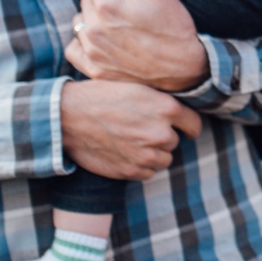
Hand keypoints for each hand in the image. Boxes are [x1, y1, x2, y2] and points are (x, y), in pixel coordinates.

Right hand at [60, 79, 201, 180]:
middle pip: (174, 142)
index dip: (188, 126)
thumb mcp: (136, 87)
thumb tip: (177, 110)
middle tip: (141, 129)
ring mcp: (146, 155)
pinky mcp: (131, 171)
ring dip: (153, 153)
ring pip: (163, 159)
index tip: (184, 128)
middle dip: (163, 137)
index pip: (194, 124)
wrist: (68, 117)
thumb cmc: (99, 96)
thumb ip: (160, 101)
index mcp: (166, 108)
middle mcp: (161, 133)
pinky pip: (148, 173)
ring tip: (131, 141)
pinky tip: (125, 152)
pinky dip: (140, 166)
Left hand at [65, 0, 211, 91]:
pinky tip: (99, 40)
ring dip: (92, 19)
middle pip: (86, 1)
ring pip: (79, 23)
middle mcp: (94, 29)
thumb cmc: (174, 27)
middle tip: (125, 5)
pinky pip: (73, 50)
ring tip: (115, 23)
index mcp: (108, 6)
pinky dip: (81, 43)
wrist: (184, 67)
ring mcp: (93, 51)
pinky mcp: (94, 69)